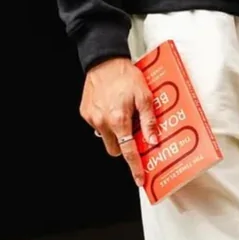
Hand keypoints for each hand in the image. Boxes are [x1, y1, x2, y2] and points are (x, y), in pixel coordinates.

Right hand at [80, 58, 159, 188]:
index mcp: (119, 120)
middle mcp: (103, 122)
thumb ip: (149, 120)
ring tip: (123, 114)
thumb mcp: (145, 96)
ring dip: (115, 132)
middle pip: (116, 148)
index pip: (129, 152)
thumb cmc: (125, 75)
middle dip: (125, 145)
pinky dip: (106, 121)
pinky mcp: (85, 112)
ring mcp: (92, 118)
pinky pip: (98, 126)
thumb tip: (153, 140)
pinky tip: (113, 106)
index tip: (140, 179)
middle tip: (134, 132)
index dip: (135, 167)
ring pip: (106, 137)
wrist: (104, 60)